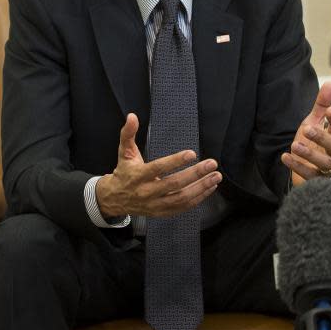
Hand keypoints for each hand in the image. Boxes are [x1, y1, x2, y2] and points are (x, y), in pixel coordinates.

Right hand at [96, 113, 221, 217]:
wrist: (114, 199)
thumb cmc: (124, 172)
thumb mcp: (124, 152)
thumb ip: (128, 133)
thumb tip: (132, 117)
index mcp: (138, 176)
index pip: (158, 168)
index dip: (175, 161)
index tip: (192, 154)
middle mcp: (146, 192)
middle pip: (174, 184)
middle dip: (195, 174)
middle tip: (212, 164)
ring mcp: (154, 204)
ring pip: (181, 198)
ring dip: (201, 188)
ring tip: (215, 177)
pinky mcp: (161, 212)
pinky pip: (182, 207)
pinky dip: (198, 198)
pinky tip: (209, 188)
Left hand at [282, 81, 330, 185]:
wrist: (305, 169)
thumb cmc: (312, 142)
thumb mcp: (314, 122)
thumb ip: (322, 105)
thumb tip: (330, 83)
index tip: (329, 110)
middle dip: (322, 137)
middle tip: (306, 128)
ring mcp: (326, 169)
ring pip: (324, 164)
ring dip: (309, 154)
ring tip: (294, 145)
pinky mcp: (315, 180)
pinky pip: (309, 175)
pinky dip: (297, 166)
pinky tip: (284, 157)